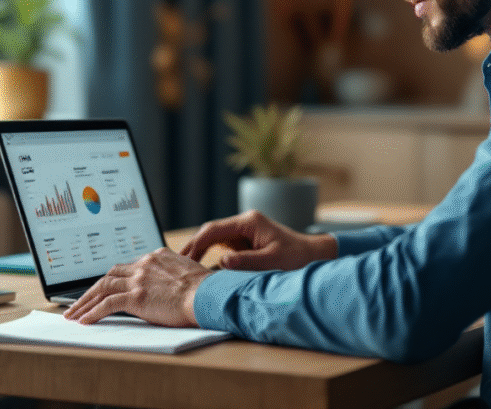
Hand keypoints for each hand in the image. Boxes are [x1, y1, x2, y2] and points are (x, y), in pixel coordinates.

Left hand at [63, 248, 209, 326]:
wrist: (207, 295)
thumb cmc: (204, 289)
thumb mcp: (186, 273)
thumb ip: (171, 275)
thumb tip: (169, 287)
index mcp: (156, 257)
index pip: (127, 267)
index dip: (113, 280)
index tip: (104, 290)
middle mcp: (144, 264)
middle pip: (110, 274)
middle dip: (92, 289)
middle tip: (80, 302)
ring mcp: (138, 279)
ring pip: (103, 287)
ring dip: (85, 301)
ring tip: (74, 314)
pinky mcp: (136, 296)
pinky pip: (107, 303)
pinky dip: (93, 312)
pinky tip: (85, 320)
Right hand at [181, 210, 336, 271]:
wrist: (313, 255)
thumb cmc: (297, 258)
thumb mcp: (272, 261)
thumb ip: (246, 261)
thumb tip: (221, 262)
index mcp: (248, 222)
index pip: (214, 229)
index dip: (196, 244)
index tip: (184, 259)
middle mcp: (244, 223)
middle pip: (210, 231)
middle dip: (193, 247)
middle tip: (176, 265)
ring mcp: (244, 231)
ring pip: (214, 238)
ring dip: (200, 251)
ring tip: (183, 268)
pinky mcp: (245, 241)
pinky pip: (222, 246)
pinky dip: (209, 255)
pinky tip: (200, 268)